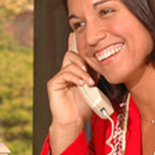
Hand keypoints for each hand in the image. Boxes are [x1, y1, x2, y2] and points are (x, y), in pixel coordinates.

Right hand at [47, 34, 97, 154]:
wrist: (75, 121)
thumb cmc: (84, 107)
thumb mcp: (94, 88)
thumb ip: (95, 75)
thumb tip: (100, 64)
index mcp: (75, 72)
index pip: (75, 53)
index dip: (75, 42)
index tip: (76, 33)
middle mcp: (66, 72)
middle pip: (72, 53)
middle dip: (83, 59)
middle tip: (91, 71)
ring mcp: (59, 77)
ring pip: (70, 62)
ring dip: (82, 71)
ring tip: (89, 82)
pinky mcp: (54, 83)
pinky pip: (65, 73)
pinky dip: (76, 77)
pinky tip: (82, 84)